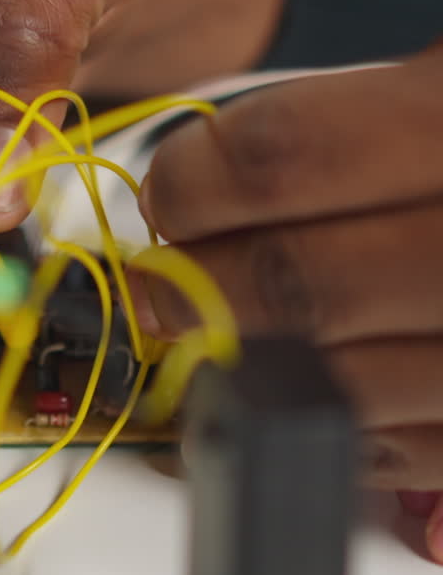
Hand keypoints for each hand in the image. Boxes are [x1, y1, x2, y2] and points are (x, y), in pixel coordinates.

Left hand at [132, 45, 442, 563]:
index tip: (173, 190)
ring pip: (343, 382)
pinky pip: (408, 453)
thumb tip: (210, 177)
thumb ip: (351, 121)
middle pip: (303, 284)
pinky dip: (337, 421)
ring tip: (222, 329)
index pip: (287, 158)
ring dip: (252, 362)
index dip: (198, 180)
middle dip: (201, 283)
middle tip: (165, 274)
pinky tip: (315, 382)